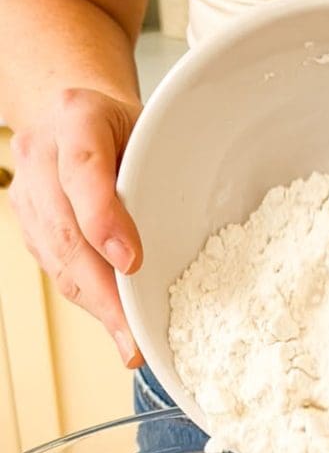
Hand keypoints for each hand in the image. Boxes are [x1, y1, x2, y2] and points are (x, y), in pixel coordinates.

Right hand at [10, 87, 142, 365]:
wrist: (72, 111)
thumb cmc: (124, 125)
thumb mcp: (153, 131)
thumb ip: (160, 171)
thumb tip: (176, 243)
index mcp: (77, 116)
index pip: (83, 168)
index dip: (103, 218)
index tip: (131, 262)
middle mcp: (41, 152)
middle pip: (65, 228)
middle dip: (103, 286)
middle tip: (134, 330)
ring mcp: (26, 189)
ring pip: (56, 255)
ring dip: (95, 303)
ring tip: (129, 341)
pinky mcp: (27, 220)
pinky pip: (54, 265)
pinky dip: (87, 296)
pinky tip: (114, 321)